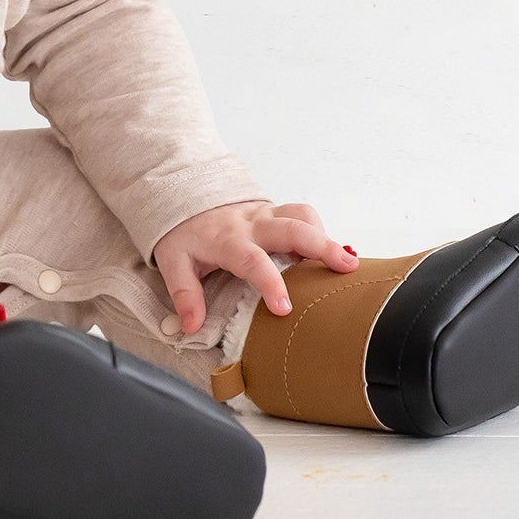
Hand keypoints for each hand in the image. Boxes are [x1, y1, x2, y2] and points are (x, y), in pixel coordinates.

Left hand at [153, 200, 357, 333]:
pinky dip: (319, 230)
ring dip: (324, 235)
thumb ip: (184, 293)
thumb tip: (192, 326)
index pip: (251, 259)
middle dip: (321, 246)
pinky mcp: (274, 211)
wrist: (183, 193)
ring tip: (346, 262)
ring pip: (301, 214)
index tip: (285, 308)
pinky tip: (330, 253)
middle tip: (346, 268)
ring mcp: (265, 214)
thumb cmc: (184, 232)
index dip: (270, 282)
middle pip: (291, 228)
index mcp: (226, 239)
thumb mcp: (173, 261)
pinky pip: (302, 214)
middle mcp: (250, 223)